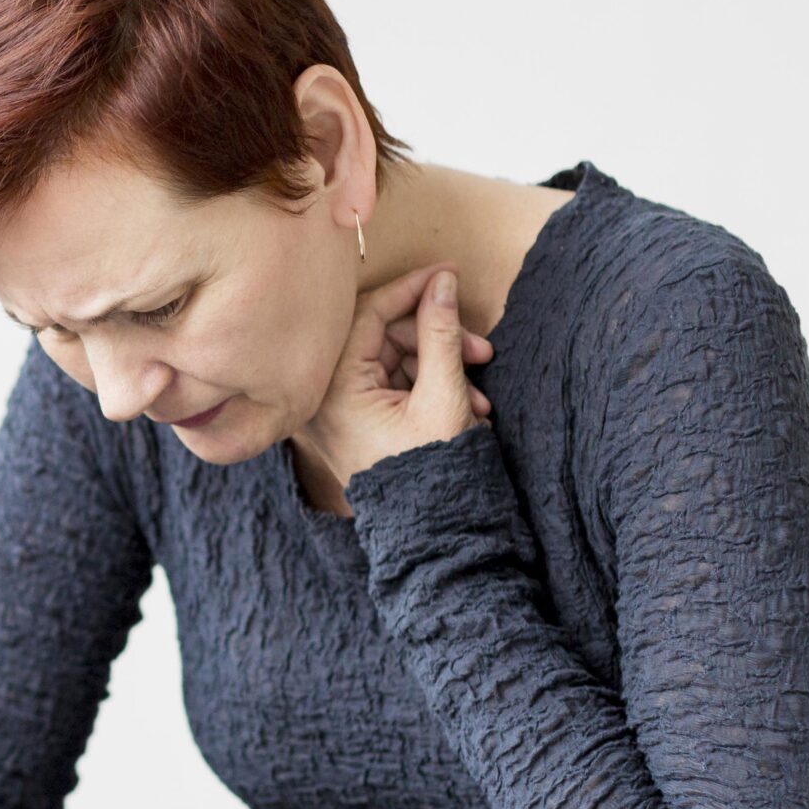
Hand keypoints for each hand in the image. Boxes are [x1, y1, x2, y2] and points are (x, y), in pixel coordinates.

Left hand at [300, 262, 492, 492]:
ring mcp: (339, 409)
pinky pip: (392, 383)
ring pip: (394, 359)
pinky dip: (430, 385)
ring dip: (442, 365)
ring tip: (481, 394)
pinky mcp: (355, 420)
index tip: (449, 273)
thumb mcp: (443, 396)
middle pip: (382, 335)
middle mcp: (325, 396)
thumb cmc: (432, 471)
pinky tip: (468, 405)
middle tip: (482, 349)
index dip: (411, 289)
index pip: (366, 314)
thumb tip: (444, 281)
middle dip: (437, 338)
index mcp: (333, 389)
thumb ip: (442, 333)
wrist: (432, 534)